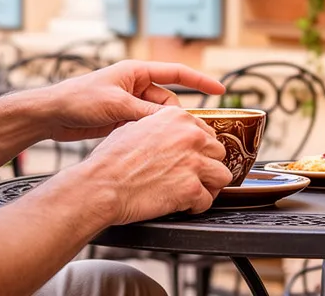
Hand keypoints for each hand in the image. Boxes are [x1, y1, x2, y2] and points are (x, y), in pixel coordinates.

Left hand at [37, 60, 225, 141]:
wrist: (51, 115)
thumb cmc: (79, 100)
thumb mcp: (118, 105)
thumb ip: (148, 113)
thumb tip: (175, 122)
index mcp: (137, 71)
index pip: (178, 73)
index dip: (201, 82)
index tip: (221, 90)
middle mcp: (136, 85)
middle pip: (169, 101)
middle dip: (174, 117)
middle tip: (180, 135)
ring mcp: (129, 103)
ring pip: (158, 117)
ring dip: (159, 129)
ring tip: (158, 142)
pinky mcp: (122, 119)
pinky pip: (145, 127)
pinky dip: (149, 135)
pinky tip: (147, 146)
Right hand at [80, 107, 233, 222]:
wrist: (102, 185)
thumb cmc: (111, 160)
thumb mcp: (135, 127)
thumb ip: (160, 127)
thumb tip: (169, 133)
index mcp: (178, 118)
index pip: (208, 133)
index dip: (201, 150)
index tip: (193, 160)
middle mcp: (191, 136)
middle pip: (219, 154)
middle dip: (207, 167)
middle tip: (191, 178)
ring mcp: (194, 162)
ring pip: (222, 176)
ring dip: (209, 186)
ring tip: (193, 193)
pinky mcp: (192, 188)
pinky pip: (208, 200)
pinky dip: (197, 206)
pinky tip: (183, 206)